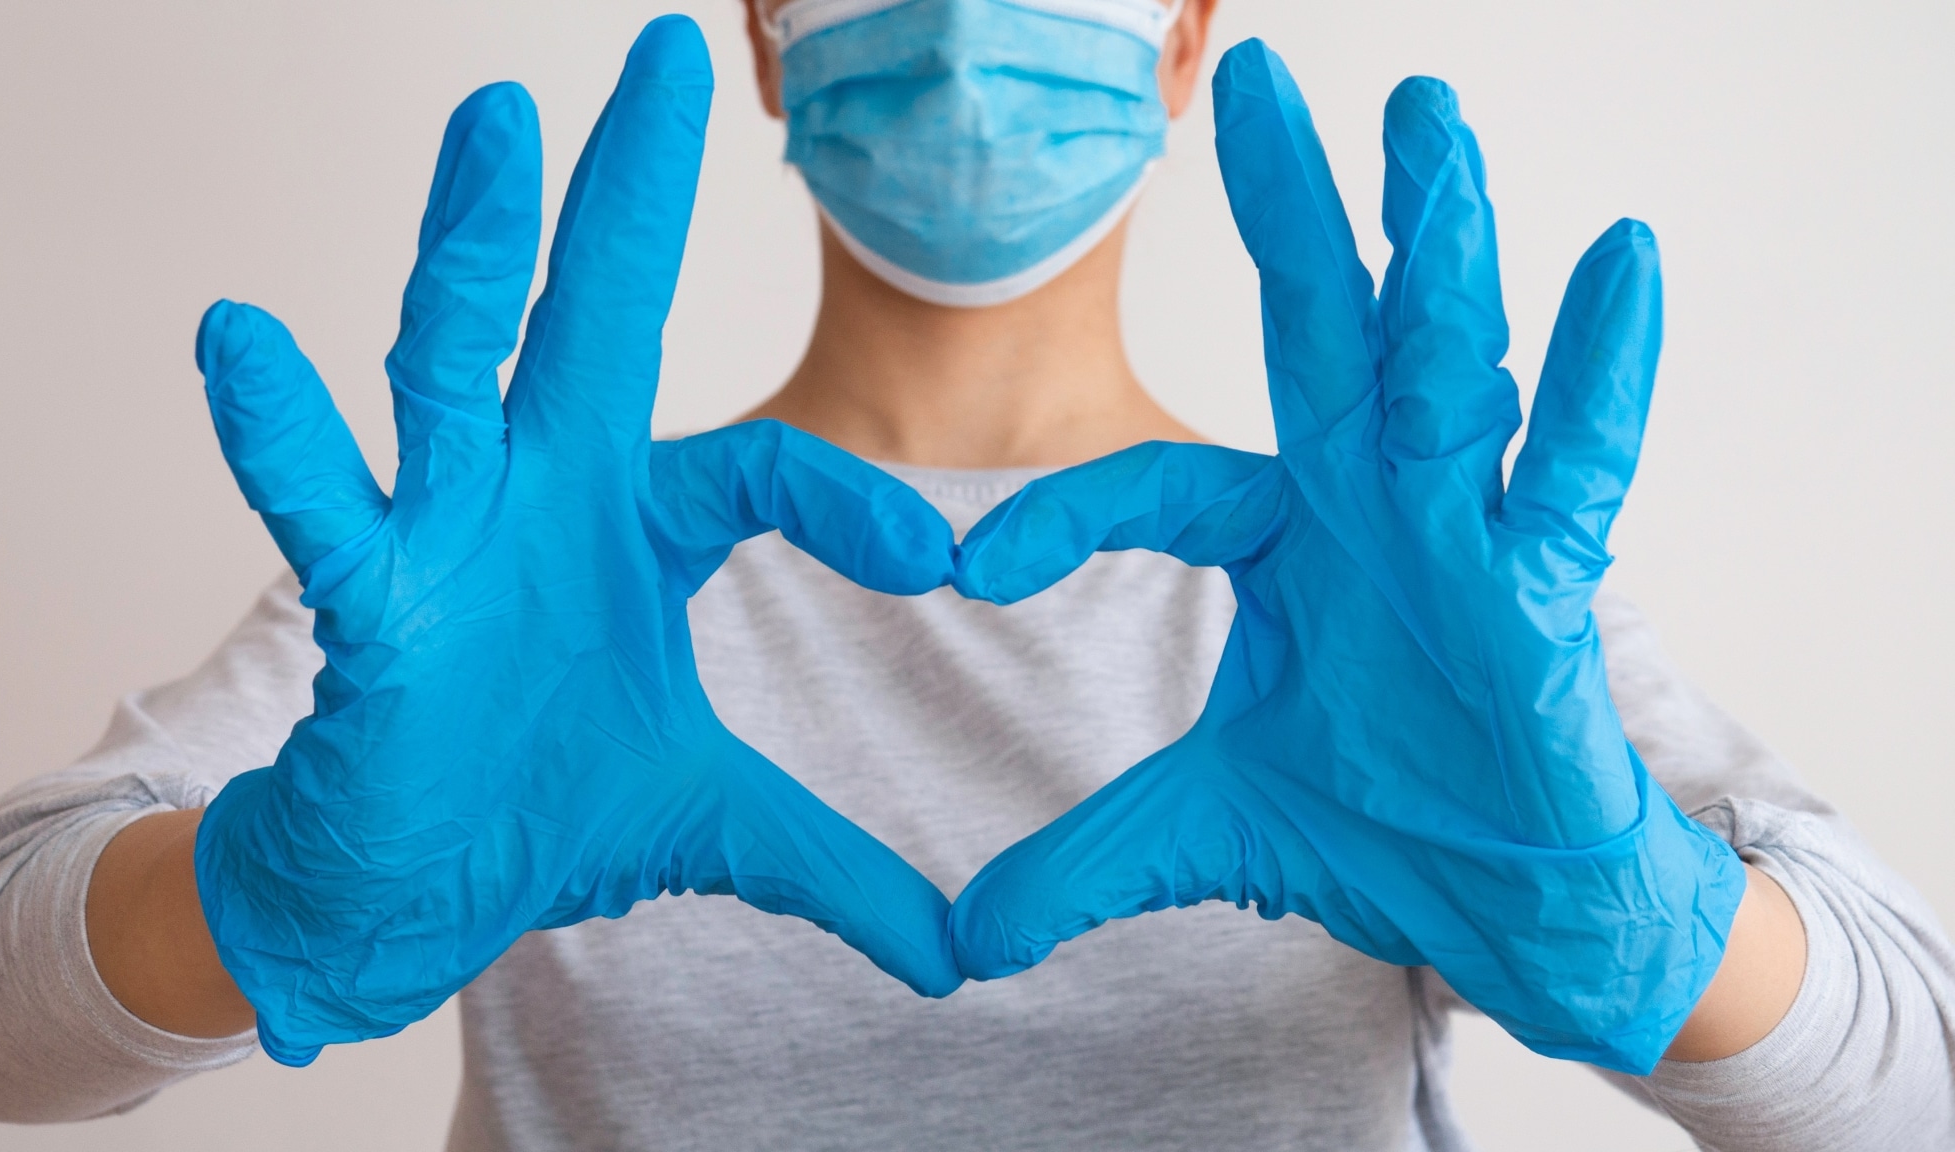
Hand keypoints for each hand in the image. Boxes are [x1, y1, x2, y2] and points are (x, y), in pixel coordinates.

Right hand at [192, 17, 961, 1066]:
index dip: (855, 506)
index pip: (762, 468)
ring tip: (493, 124)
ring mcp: (445, 534)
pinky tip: (239, 339)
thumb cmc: (549, 809)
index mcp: (636, 526)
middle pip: (591, 317)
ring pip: (454, 368)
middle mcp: (541, 496)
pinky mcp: (363, 603)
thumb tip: (955, 955)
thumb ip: (835, 867)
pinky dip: (281, 433)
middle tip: (661, 54)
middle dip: (625, 192)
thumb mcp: (719, 825)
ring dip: (470, 254)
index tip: (954, 563)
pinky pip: (320, 506)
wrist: (417, 883)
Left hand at [947, 41, 1744, 1072]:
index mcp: (1280, 541)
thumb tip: (961, 943)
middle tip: (1250, 81)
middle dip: (1292, 214)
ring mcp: (1462, 532)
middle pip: (1320, 340)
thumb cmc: (1371, 824)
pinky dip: (1598, 371)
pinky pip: (1571, 467)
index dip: (1061, 521)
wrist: (1500, 896)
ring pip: (1445, 368)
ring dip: (1438, 247)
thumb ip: (1084, 863)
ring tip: (1423, 118)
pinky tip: (1618, 259)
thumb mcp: (1205, 830)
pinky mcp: (1546, 584)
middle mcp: (1368, 507)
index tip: (958, 572)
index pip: (1154, 488)